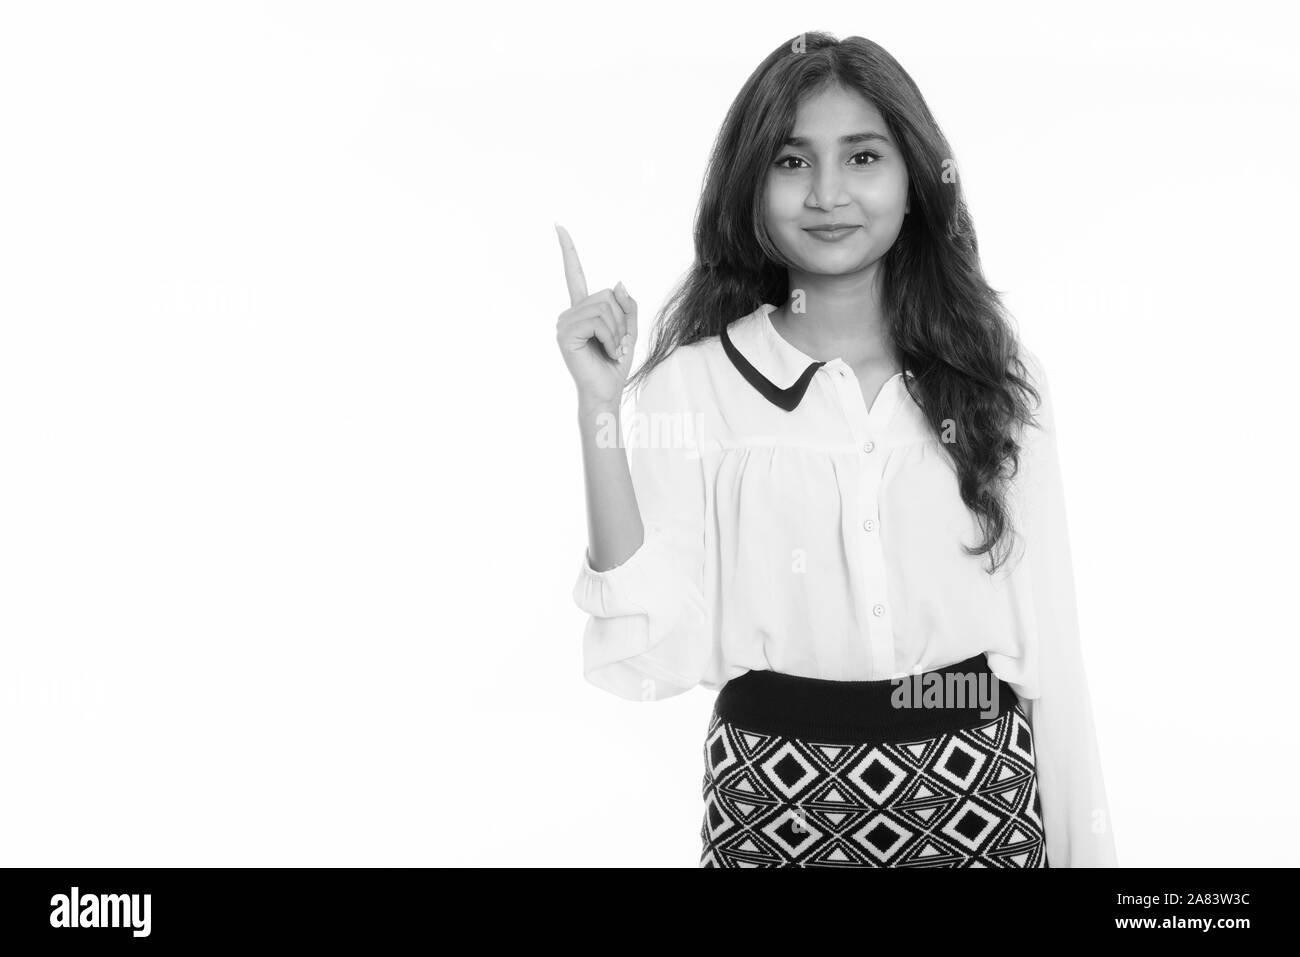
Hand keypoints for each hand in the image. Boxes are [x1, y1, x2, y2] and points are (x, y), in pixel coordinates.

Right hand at [554, 223, 637, 406]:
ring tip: (611, 349)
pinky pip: (598, 322)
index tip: (558, 226)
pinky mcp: (565, 333)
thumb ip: (626, 306)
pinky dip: (610, 337)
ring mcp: (565, 323)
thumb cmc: (614, 364)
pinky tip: (606, 350)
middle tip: (617, 344)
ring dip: (617, 331)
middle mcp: (570, 313)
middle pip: (605, 296)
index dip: (568, 251)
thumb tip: (617, 282)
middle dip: (620, 320)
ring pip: (603, 308)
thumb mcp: (628, 330)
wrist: (606, 390)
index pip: (575, 274)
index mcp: (583, 310)